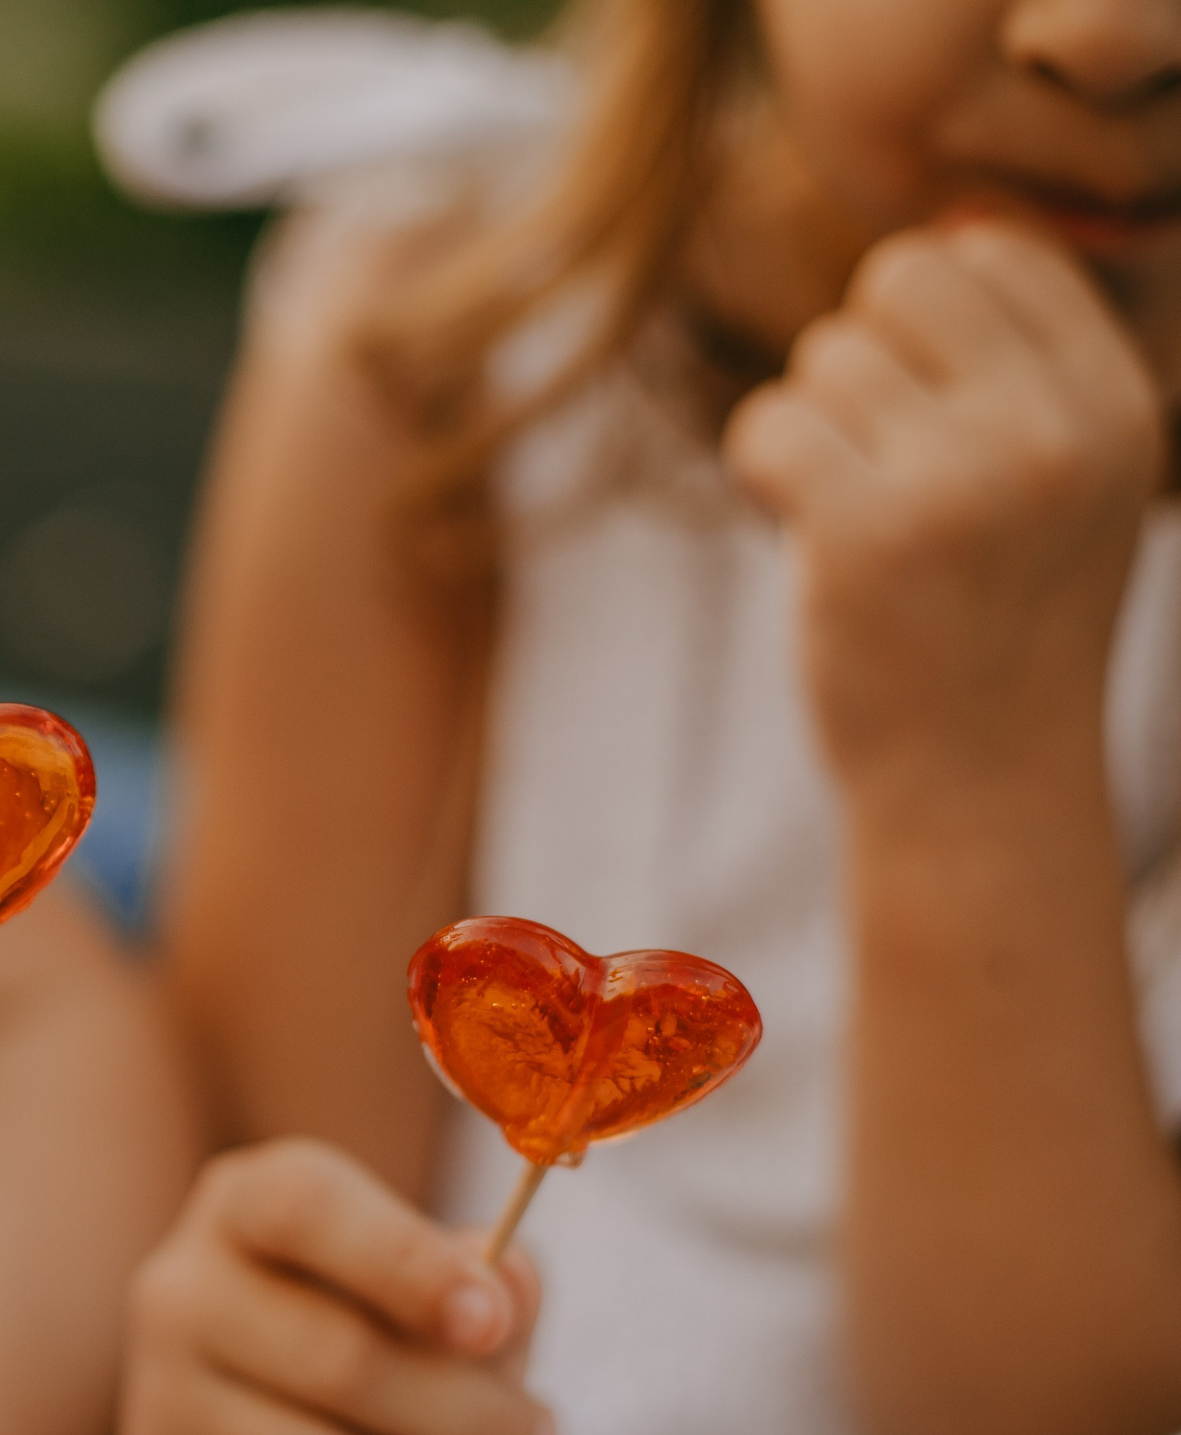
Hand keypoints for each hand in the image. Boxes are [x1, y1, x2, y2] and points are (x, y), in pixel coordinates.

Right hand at [110, 1137, 550, 1434]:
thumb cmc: (380, 1342)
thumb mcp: (446, 1295)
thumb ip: (495, 1286)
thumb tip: (510, 1289)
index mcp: (245, 1205)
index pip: (306, 1206)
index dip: (404, 1261)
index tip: (488, 1322)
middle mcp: (180, 1290)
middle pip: (342, 1360)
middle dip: (469, 1417)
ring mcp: (153, 1398)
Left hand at [725, 219, 1163, 801]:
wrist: (978, 774)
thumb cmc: (998, 612)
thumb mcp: (1062, 475)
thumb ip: (1024, 357)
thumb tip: (953, 215)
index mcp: (1117, 402)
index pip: (996, 251)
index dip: (930, 319)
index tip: (931, 411)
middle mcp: (1054, 430)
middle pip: (902, 276)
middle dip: (866, 355)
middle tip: (879, 457)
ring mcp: (962, 480)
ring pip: (824, 356)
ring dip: (813, 427)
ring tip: (856, 515)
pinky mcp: (865, 532)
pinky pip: (767, 423)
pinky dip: (762, 471)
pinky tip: (804, 532)